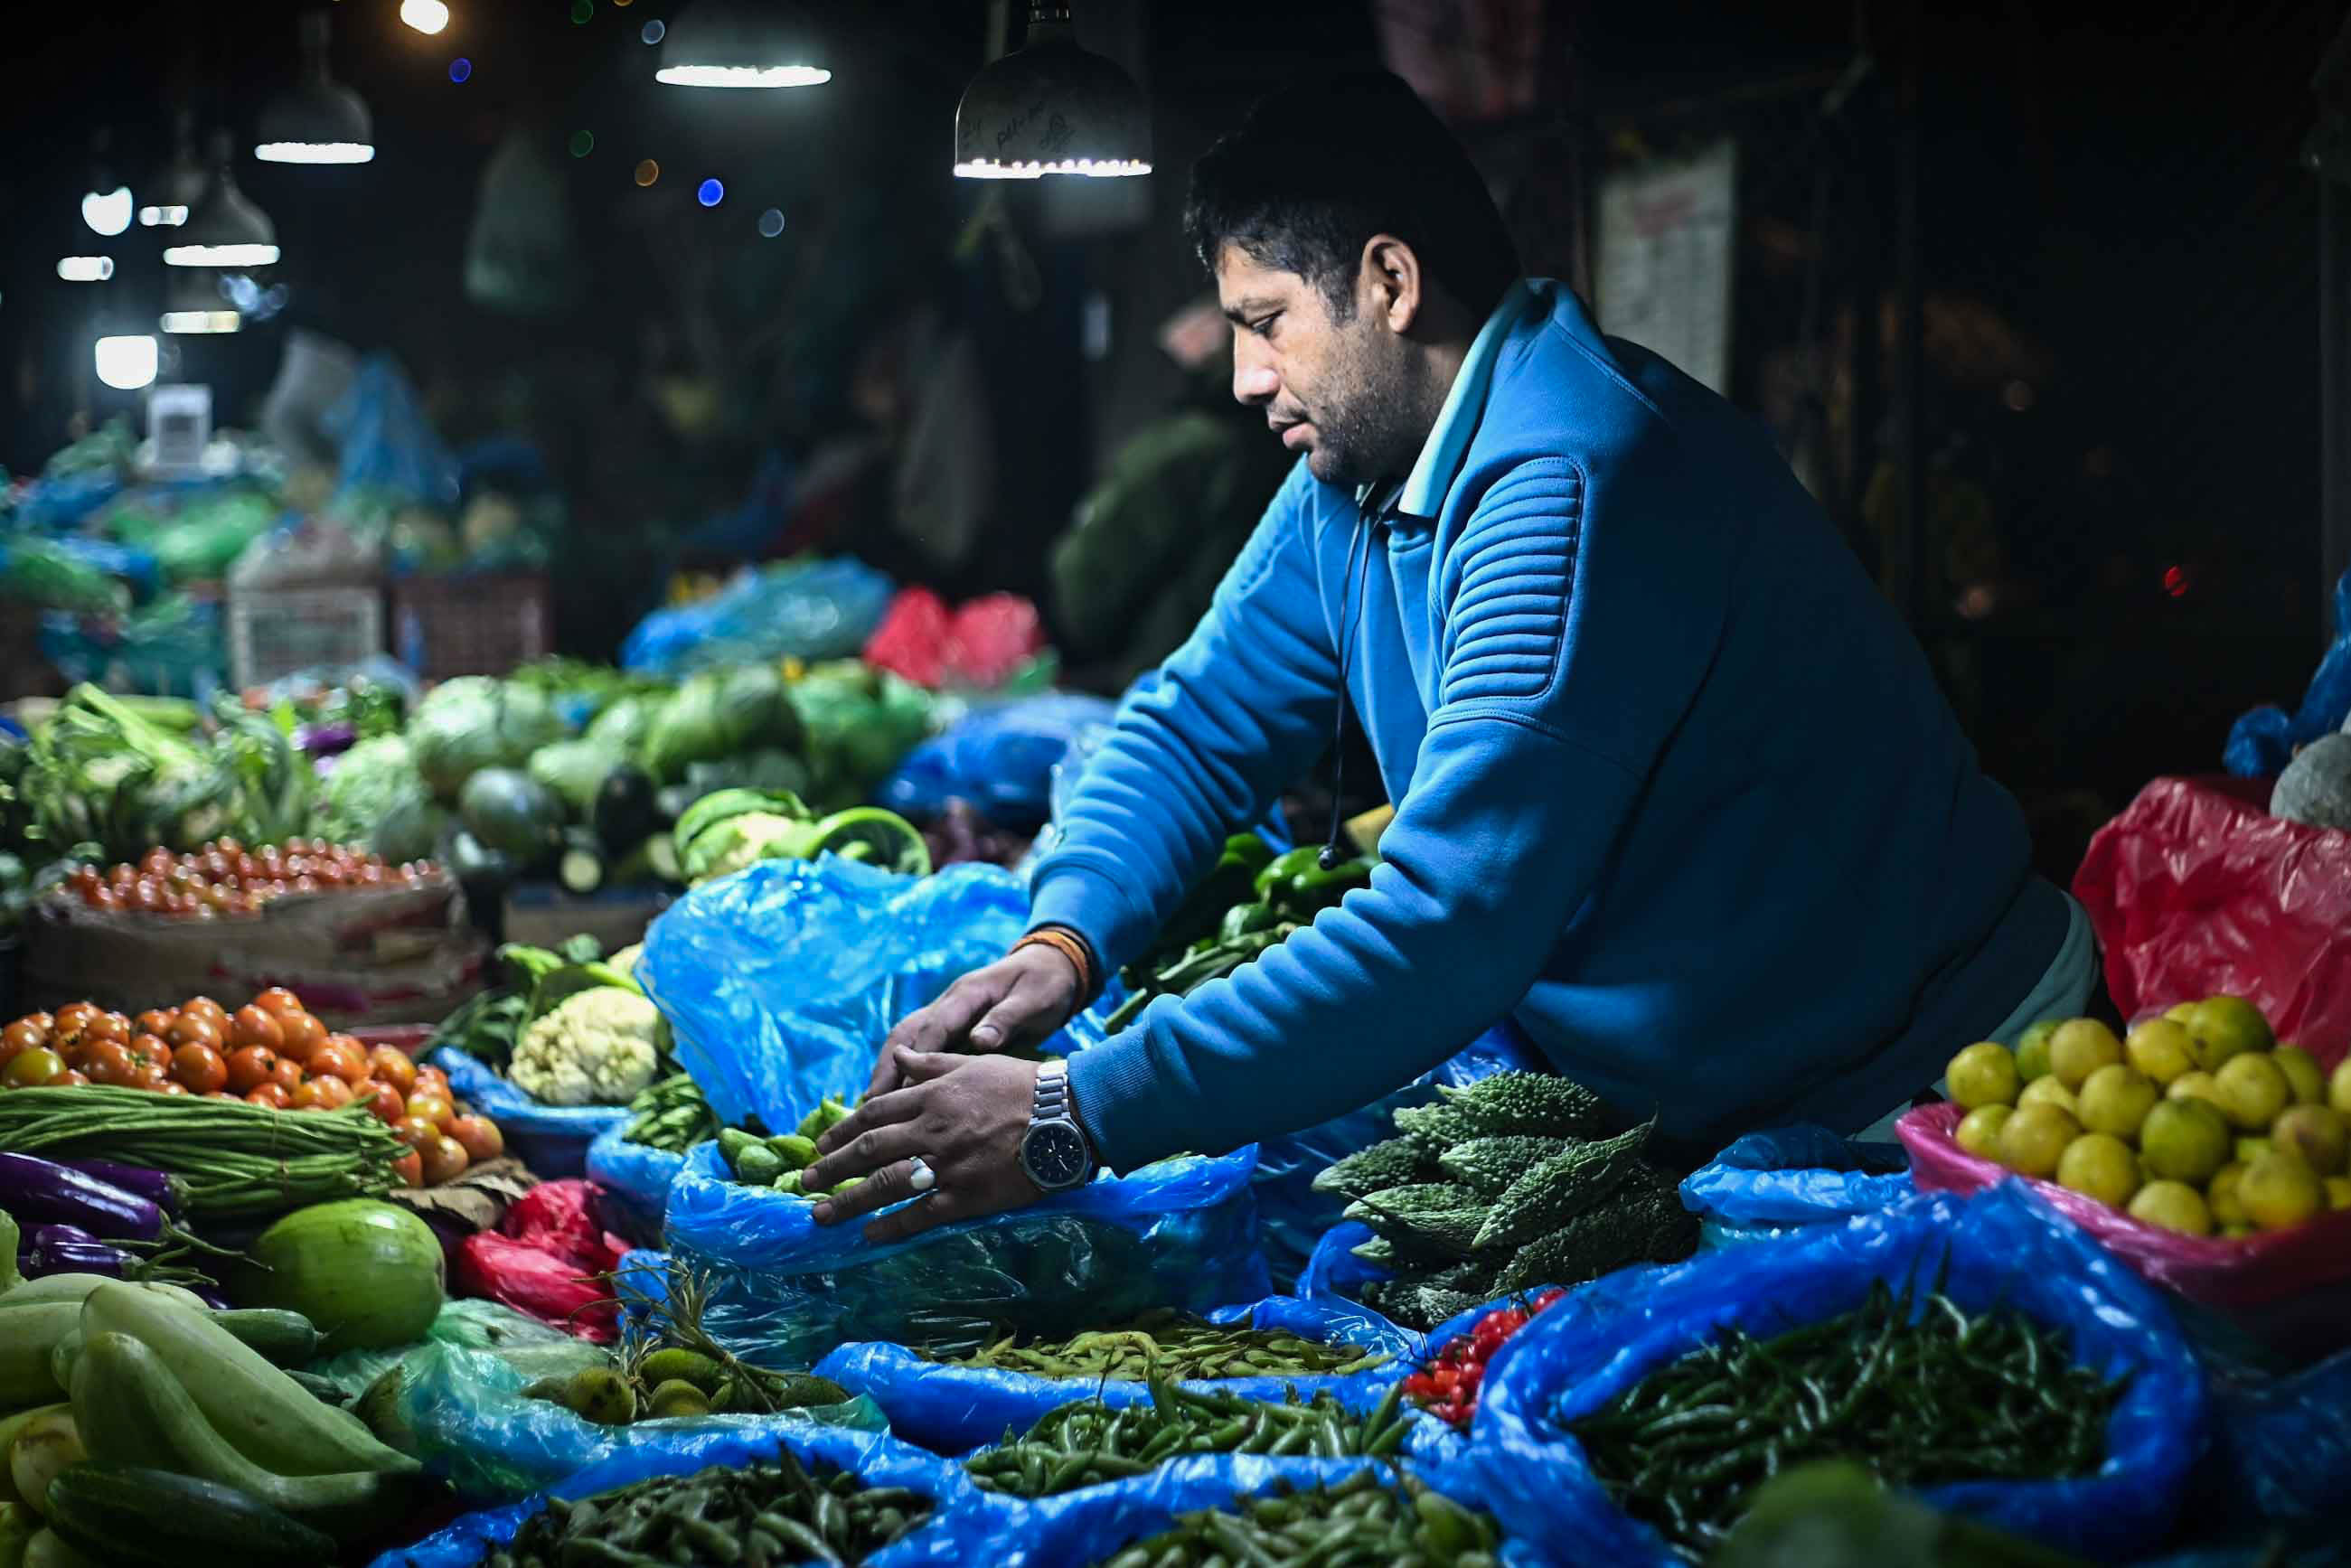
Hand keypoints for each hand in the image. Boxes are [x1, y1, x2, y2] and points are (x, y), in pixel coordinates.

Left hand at [804, 1052, 1045, 1242]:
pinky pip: (920, 1213)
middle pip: (869, 1149)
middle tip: (807, 1183)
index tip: (821, 1146)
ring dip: (848, 1202)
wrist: (1067, 1115)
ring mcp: (947, 1163)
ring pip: (885, 1184)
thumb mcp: (973, 1064)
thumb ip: (930, 1062)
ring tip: (822, 1216)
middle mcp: (932, 1128)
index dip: (843, 1131)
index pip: (874, 1113)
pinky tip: (869, 1234)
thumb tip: (898, 1055)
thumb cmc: (1022, 1086)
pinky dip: (891, 1225)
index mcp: (932, 1095)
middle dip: (833, 1168)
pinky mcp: (967, 1194)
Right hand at [862, 944, 1081, 1097]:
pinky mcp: (951, 1027)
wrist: (1051, 968)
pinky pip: (918, 1048)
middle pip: (907, 1034)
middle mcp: (949, 1003)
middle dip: (886, 1066)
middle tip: (870, 1102)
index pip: (935, 1027)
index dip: (917, 1057)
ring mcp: (947, 1014)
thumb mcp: (1034, 999)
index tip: (903, 1087)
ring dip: (886, 1069)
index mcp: (968, 994)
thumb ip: (1007, 1018)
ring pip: (906, 1040)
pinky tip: (894, 1096)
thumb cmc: (1044, 985)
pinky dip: (902, 1070)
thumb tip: (980, 1041)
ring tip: (870, 1104)